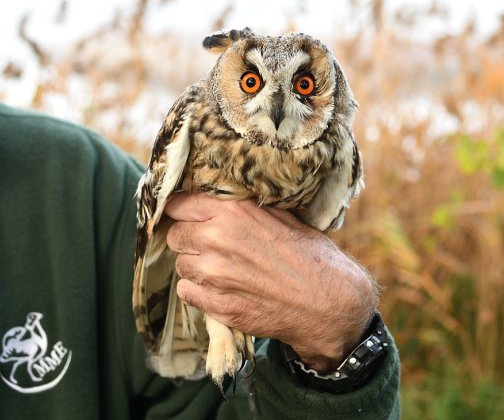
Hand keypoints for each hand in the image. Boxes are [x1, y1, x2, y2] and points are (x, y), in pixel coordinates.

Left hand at [165, 193, 377, 372]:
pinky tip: (222, 289)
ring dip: (195, 266)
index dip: (182, 211)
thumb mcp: (279, 215)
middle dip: (189, 239)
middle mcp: (216, 238)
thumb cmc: (309, 255)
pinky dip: (198, 291)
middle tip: (210, 245)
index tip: (187, 216)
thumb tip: (211, 198)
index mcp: (231, 210)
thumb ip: (240, 206)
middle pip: (175, 234)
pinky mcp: (216, 305)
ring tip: (223, 269)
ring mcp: (213, 274)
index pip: (178, 204)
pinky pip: (186, 291)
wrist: (328, 302)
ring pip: (180, 264)